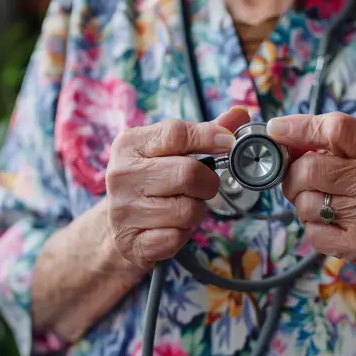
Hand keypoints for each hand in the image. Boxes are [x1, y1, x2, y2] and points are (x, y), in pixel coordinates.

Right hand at [106, 107, 250, 269]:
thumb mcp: (167, 152)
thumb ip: (203, 133)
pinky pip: (177, 238)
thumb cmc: (150, 183)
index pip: (176, 133)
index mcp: (129, 145)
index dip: (209, 137)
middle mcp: (122, 175)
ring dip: (196, 211)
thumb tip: (240, 113)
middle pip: (189, 174)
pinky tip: (170, 228)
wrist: (115, 229)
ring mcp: (123, 210)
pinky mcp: (132, 242)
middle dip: (208, 183)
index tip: (229, 143)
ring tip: (183, 208)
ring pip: (188, 210)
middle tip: (204, 186)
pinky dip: (183, 235)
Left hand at [267, 112, 355, 270]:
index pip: (335, 129)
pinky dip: (312, 227)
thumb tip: (278, 133)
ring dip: (302, 203)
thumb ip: (321, 139)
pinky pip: (310, 231)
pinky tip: (330, 223)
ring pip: (304, 203)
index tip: (276, 129)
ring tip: (322, 202)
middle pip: (308, 170)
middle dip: (293, 175)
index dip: (299, 127)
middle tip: (300, 180)